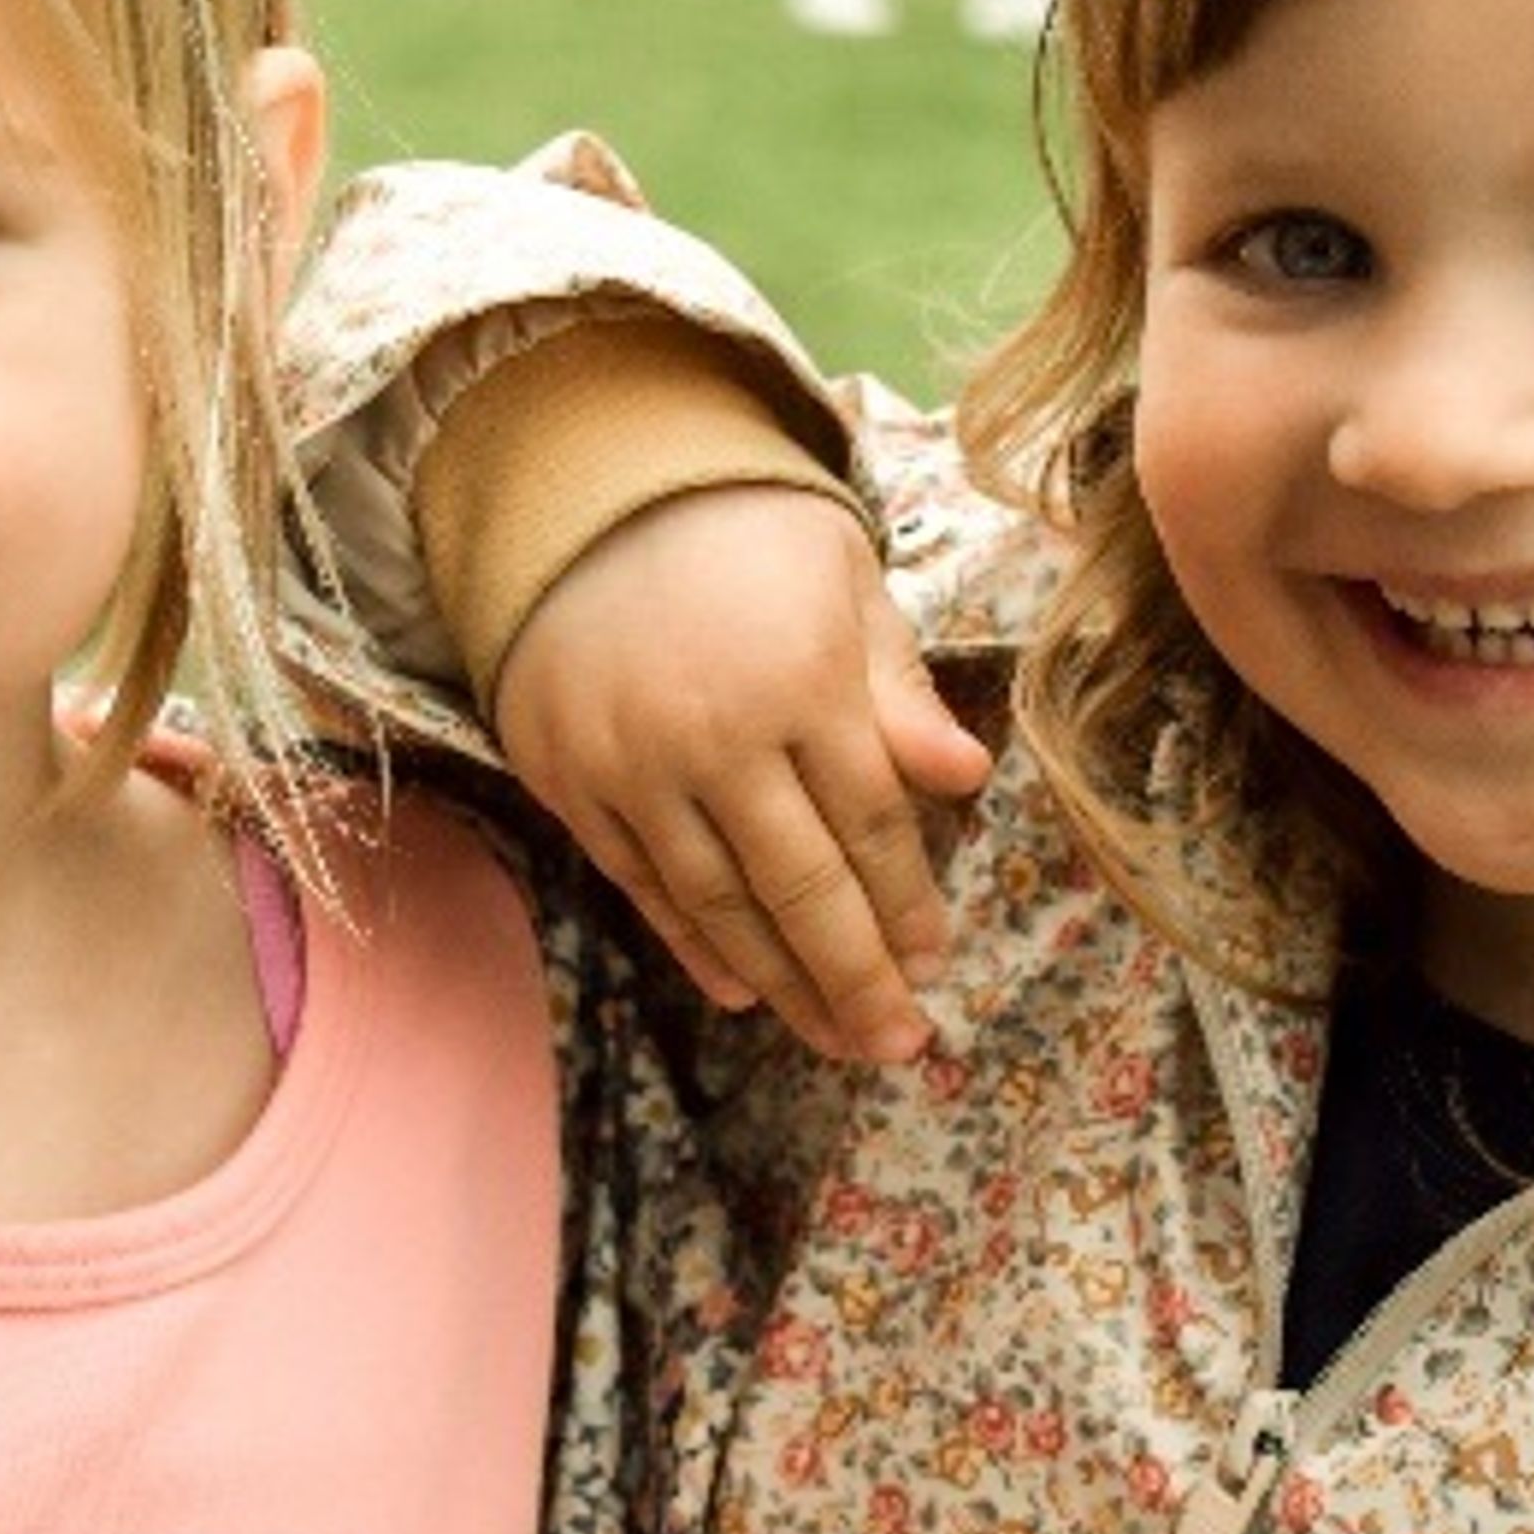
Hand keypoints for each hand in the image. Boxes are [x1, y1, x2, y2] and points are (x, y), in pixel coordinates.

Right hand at [494, 484, 991, 1060]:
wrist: (587, 490)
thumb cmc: (746, 533)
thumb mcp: (845, 583)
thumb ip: (897, 692)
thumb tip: (967, 778)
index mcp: (801, 680)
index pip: (870, 822)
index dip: (906, 902)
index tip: (934, 962)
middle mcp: (715, 734)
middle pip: (801, 886)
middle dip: (857, 977)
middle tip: (897, 1044)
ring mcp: (631, 764)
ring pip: (720, 903)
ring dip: (783, 983)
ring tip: (833, 1039)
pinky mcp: (566, 777)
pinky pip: (640, 883)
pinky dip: (691, 944)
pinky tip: (742, 990)